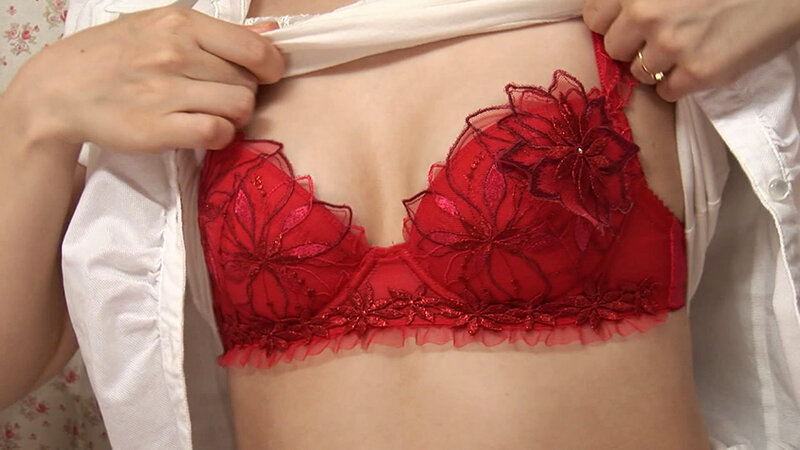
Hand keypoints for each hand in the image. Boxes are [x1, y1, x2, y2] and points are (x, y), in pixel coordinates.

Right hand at [3, 6, 282, 152]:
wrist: (59, 89)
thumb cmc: (116, 56)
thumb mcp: (164, 28)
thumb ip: (221, 34)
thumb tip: (274, 31)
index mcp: (181, 23)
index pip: (255, 48)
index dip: (269, 67)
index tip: (262, 76)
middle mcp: (174, 53)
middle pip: (249, 82)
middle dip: (244, 93)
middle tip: (221, 97)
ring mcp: (164, 90)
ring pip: (239, 107)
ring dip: (234, 117)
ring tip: (213, 114)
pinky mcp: (156, 127)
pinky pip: (216, 133)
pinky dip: (221, 137)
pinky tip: (206, 132)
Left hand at [583, 0, 799, 100]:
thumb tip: (614, 18)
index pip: (594, 17)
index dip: (611, 23)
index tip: (628, 25)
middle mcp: (647, 12)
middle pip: (613, 48)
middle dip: (633, 46)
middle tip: (662, 37)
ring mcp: (672, 43)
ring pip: (638, 73)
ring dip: (656, 67)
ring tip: (685, 49)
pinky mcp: (698, 71)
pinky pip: (665, 93)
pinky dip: (677, 86)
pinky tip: (698, 65)